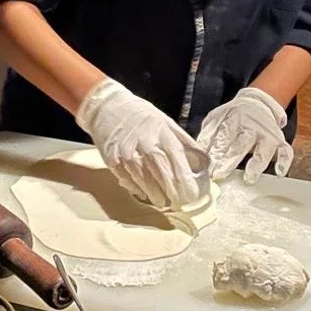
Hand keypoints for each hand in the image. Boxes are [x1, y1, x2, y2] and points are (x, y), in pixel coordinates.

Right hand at [76, 79, 206, 208]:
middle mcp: (146, 144)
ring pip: (145, 182)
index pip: (178, 161)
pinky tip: (144, 193)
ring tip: (162, 201)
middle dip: (173, 193)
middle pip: (163, 175)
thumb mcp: (167, 124)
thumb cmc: (142, 117)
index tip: (192, 194)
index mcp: (163, 134)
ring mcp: (128, 154)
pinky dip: (137, 189)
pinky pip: (128, 181)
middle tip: (180, 202)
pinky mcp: (113, 161)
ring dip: (156, 195)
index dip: (186, 181)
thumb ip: (185, 144)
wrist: (107, 108)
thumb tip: (203, 164)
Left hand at [198, 87, 292, 184]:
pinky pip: (285, 151)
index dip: (215, 153)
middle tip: (219, 174)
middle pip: (240, 146)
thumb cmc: (234, 115)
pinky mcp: (279, 141)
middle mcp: (251, 127)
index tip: (207, 168)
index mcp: (234, 120)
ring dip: (257, 164)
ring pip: (263, 150)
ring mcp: (267, 135)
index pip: (223, 138)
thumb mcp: (217, 118)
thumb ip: (207, 135)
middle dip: (229, 161)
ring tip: (249, 178)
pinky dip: (284, 161)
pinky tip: (280, 172)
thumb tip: (195, 153)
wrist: (258, 103)